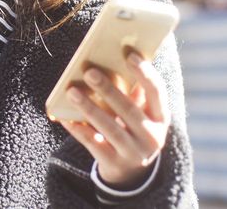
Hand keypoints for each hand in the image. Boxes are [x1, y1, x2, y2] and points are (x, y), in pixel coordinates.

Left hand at [59, 52, 169, 187]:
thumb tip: (112, 59)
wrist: (131, 173)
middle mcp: (152, 137)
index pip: (157, 92)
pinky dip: (79, 130)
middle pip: (130, 111)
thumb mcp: (140, 113)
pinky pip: (94, 145)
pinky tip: (65, 117)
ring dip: (90, 109)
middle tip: (90, 72)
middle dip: (109, 90)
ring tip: (72, 91)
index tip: (129, 54)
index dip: (145, 73)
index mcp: (161, 118)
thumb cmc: (132, 129)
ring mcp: (134, 154)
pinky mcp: (115, 165)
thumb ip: (132, 91)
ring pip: (111, 129)